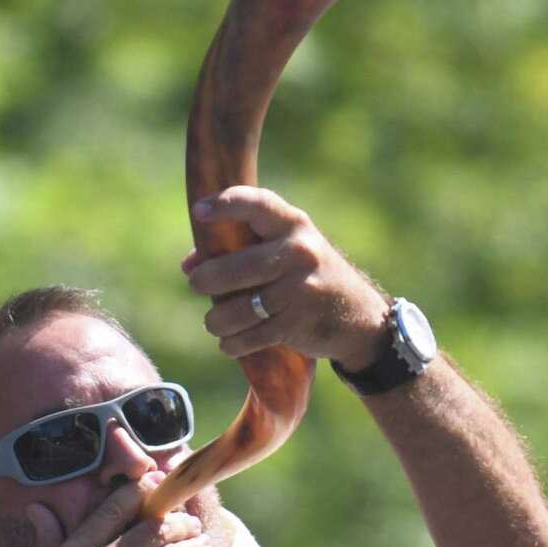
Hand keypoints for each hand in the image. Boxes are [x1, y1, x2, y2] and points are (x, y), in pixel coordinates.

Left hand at [182, 187, 389, 370]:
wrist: (358, 315)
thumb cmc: (306, 274)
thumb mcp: (283, 250)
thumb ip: (238, 250)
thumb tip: (189, 266)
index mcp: (293, 224)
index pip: (257, 204)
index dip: (225, 204)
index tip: (198, 211)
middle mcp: (299, 252)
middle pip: (237, 267)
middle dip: (207, 279)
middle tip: (197, 284)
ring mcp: (300, 288)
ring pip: (239, 308)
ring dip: (217, 319)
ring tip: (213, 322)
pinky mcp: (298, 322)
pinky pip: (251, 335)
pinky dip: (233, 343)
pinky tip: (228, 342)